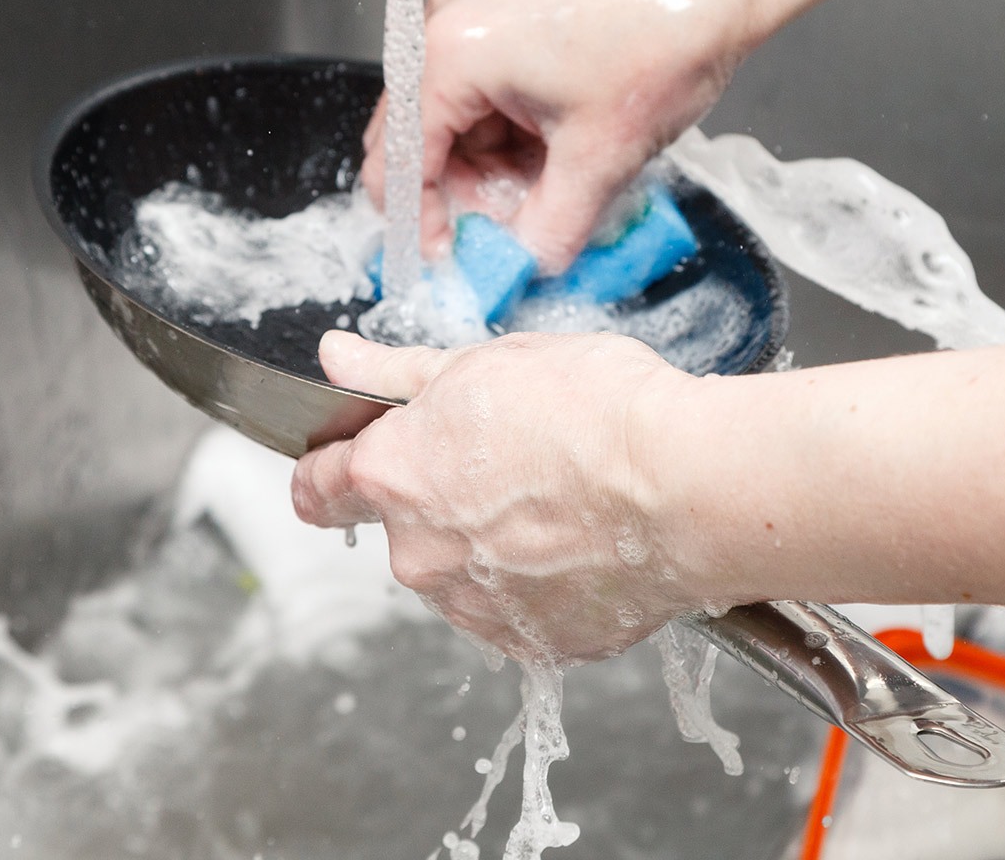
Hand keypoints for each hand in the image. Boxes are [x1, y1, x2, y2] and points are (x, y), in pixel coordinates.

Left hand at [291, 330, 709, 664]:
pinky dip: (546, 585)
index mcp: (392, 476)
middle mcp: (418, 554)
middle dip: (445, 500)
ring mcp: (474, 608)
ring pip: (464, 574)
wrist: (687, 488)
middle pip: (406, 529)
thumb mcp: (486, 361)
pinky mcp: (535, 644)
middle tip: (515, 459)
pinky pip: (523, 612)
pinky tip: (588, 542)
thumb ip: (397, 373)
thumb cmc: (599, 413)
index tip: (356, 459)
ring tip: (566, 501)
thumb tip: (338, 360)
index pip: (317, 487)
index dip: (334, 467)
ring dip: (495, 546)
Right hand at [360, 0, 764, 272]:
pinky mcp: (509, 0)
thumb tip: (522, 269)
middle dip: (465, 191)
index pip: (399, 161)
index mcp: (451, 53)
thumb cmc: (663, 41)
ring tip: (557, 183)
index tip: (451, 259)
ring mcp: (478, 3)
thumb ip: (547, 230)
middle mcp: (447, 18)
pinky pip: (487, 80)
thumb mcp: (599, 160)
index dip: (422, 221)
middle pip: (421, 134)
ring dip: (495, 160)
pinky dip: (514, 123)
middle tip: (516, 230)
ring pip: (459, 111)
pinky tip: (561, 144)